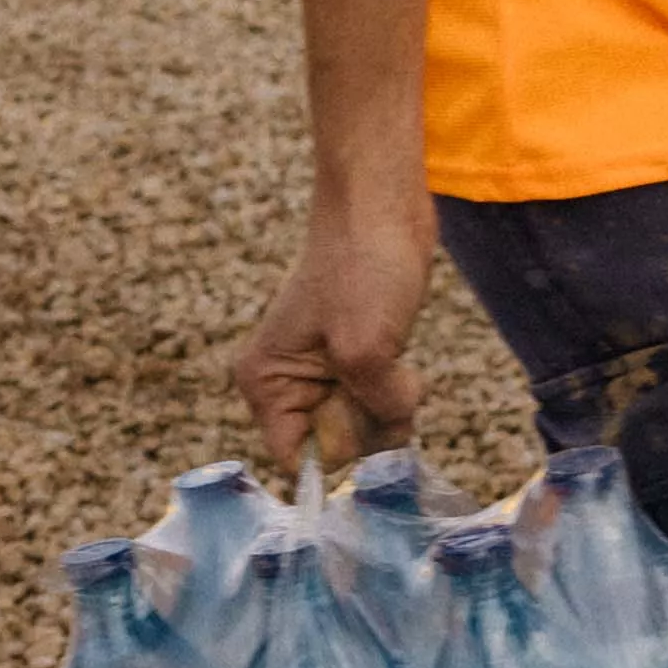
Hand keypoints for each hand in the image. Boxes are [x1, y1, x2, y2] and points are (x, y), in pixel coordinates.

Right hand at [233, 187, 434, 475]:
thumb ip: (373, 409)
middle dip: (371, 424)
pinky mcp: (354, 361)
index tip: (367, 418)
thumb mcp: (365, 347)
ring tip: (396, 360)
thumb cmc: (363, 265)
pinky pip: (378, 404)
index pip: (296, 460)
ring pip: (363, 428)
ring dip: (390, 407)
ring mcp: (321, 373)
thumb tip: (393, 433)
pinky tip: (401, 355)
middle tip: (387, 377)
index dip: (338, 451)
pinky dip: (398, 391)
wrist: (382, 206)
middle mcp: (286, 383)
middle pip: (334, 448)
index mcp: (266, 382)